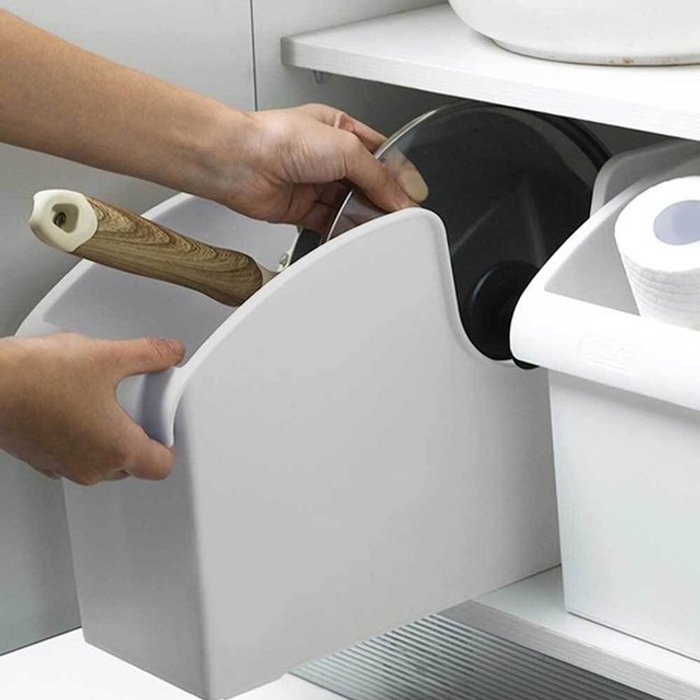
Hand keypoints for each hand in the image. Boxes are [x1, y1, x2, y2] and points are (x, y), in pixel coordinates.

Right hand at [0, 333, 184, 484]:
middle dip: (141, 437)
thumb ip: (149, 354)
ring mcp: (64, 466)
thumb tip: (171, 352)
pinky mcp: (42, 459)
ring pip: (103, 462)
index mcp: (116, 448)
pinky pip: (75, 455)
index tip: (167, 424)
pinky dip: (82, 437)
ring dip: (110, 438)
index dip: (171, 445)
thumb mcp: (107, 356)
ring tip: (106, 402)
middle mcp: (91, 466)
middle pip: (133, 465)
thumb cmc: (35, 379)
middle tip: (140, 407)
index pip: (162, 466)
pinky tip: (75, 405)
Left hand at [209, 104, 428, 233]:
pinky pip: (330, 222)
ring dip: (364, 216)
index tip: (414, 197)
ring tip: (380, 227)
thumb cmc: (279, 138)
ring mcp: (314, 183)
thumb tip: (399, 197)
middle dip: (383, 199)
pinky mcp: (301, 209)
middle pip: (367, 182)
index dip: (399, 175)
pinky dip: (344, 230)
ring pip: (349, 205)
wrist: (240, 161)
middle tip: (401, 216)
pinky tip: (355, 234)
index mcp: (340, 129)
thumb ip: (377, 175)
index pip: (380, 155)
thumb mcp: (344, 147)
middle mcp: (327, 156)